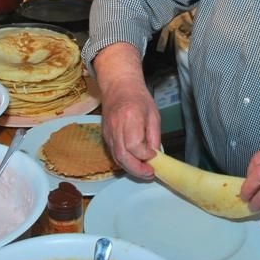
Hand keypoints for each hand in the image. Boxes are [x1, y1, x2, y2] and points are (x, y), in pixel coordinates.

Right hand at [92, 43, 160, 178]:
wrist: (118, 86)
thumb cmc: (138, 97)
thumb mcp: (153, 114)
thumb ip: (154, 136)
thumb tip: (154, 155)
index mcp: (130, 117)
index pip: (134, 145)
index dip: (144, 155)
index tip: (154, 156)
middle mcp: (116, 126)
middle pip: (123, 156)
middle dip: (137, 169)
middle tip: (150, 173)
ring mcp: (108, 131)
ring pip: (117, 158)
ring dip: (130, 168)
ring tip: (144, 171)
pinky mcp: (105, 135)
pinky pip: (113, 153)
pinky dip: (124, 162)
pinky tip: (134, 163)